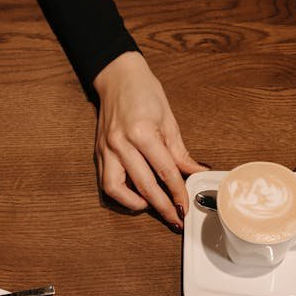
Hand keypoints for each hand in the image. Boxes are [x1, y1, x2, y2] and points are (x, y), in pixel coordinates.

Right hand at [92, 51, 206, 229]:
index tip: (185, 206)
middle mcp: (121, 143)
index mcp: (141, 132)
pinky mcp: (99, 153)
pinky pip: (106, 182)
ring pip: (116, 189)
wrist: (117, 77)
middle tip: (175, 219)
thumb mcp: (168, 119)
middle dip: (162, 206)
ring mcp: (107, 149)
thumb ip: (180, 151)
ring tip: (150, 208)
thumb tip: (195, 172)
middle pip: (144, 185)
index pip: (165, 170)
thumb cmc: (144, 92)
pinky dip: (121, 194)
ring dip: (134, 204)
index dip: (178, 192)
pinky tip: (134, 197)